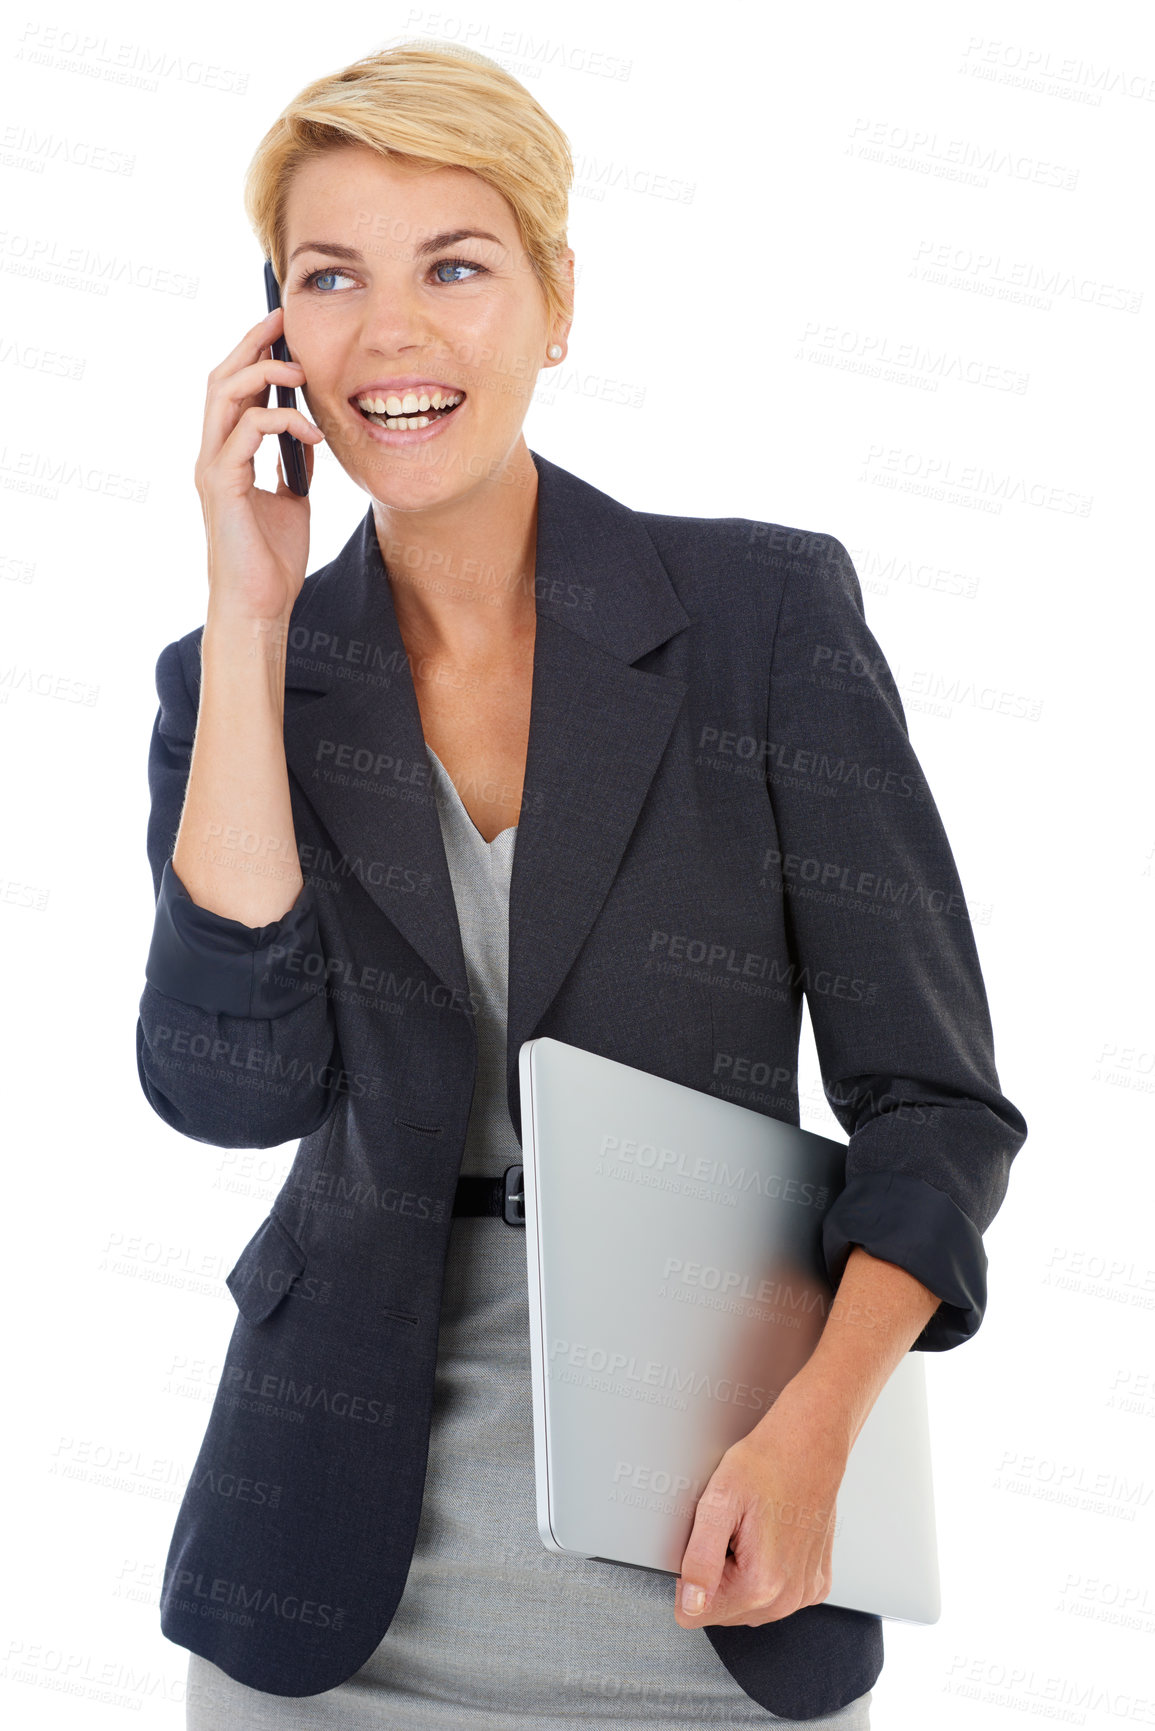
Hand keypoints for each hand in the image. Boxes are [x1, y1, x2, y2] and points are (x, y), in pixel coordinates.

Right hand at [194, 304, 325, 625]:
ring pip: (224, 394)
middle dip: (251, 343)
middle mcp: (212, 455)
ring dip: (263, 374)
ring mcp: (213, 468)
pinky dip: (280, 421)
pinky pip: (246, 432)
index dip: (252, 353)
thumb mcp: (293, 501)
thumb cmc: (272, 561)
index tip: (281, 327)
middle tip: (282, 321)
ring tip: (299, 374)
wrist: (260, 607)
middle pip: (220, 378)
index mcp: (226, 456)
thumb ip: (293, 465)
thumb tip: (309, 434)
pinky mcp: (223, 485)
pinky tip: (310, 432)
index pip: (232, 389)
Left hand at [673, 1381, 849, 1627]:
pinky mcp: (816, 1584)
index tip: (706, 1544)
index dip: (689, 1577)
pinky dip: (768, 1571)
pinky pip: (776, 1594)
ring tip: (749, 1531)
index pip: (695, 1614)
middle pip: (723, 1611)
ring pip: (749, 1605)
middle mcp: (787, 1598)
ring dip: (741, 1574)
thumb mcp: (718, 1503)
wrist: (809, 1445)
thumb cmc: (766, 1465)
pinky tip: (770, 1538)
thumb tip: (690, 1606)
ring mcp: (805, 1593)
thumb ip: (699, 1561)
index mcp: (760, 1584)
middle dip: (717, 1576)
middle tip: (729, 1531)